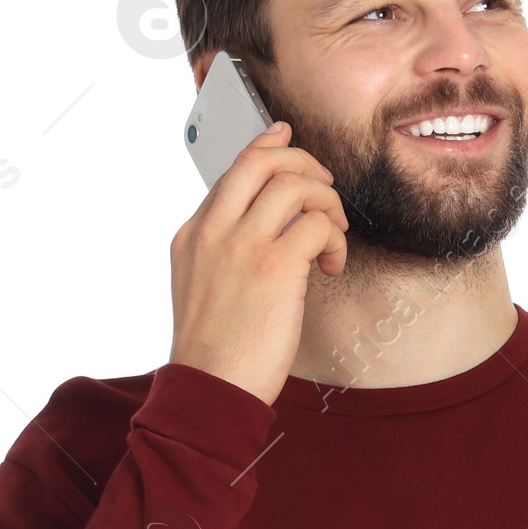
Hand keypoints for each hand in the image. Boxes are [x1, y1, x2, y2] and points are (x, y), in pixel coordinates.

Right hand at [167, 122, 348, 405]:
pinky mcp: (275, 266)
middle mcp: (214, 230)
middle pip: (263, 161)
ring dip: (327, 204)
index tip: (287, 138)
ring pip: (296, 185)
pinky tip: (330, 266)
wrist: (209, 390)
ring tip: (332, 237)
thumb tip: (259, 228)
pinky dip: (334, 240)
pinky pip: (318, 224)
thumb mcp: (199, 289)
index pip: (234, 170)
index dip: (267, 147)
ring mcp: (242, 245)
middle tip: (326, 188)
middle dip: (304, 164)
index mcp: (193, 234)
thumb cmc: (214, 353)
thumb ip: (220, 251)